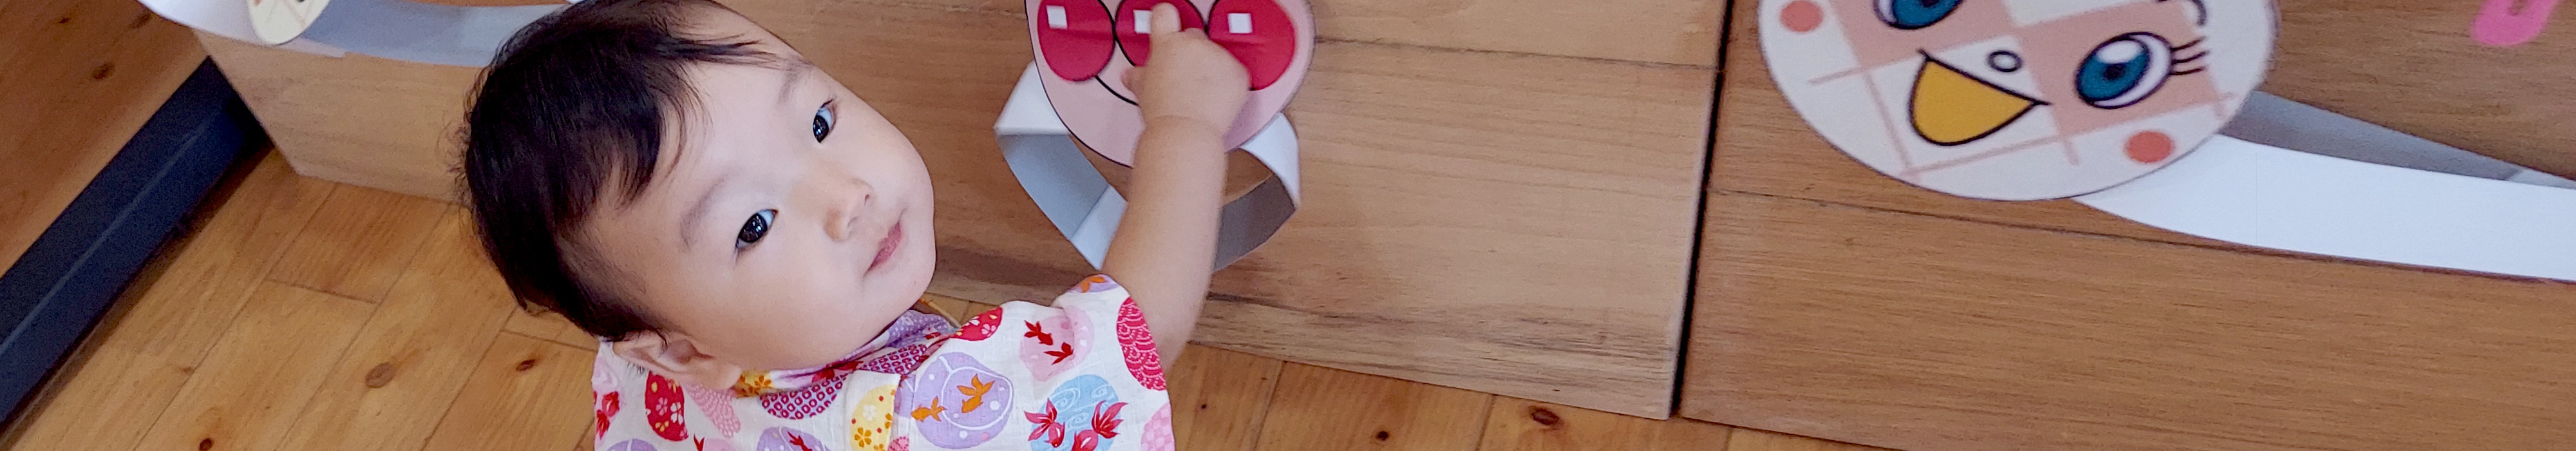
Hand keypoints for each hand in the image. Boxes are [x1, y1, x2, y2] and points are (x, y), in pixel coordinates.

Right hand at [1123, 3, 1249, 137]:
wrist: (1185, 132)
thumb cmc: (1163, 113)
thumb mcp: (1142, 90)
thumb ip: (1139, 75)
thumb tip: (1131, 75)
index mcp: (1167, 44)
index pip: (1164, 14)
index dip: (1165, 19)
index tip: (1167, 25)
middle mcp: (1194, 44)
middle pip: (1194, 36)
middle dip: (1191, 53)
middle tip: (1186, 78)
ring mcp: (1218, 55)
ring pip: (1216, 54)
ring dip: (1211, 68)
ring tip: (1201, 93)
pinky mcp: (1238, 71)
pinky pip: (1234, 70)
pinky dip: (1229, 82)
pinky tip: (1217, 98)